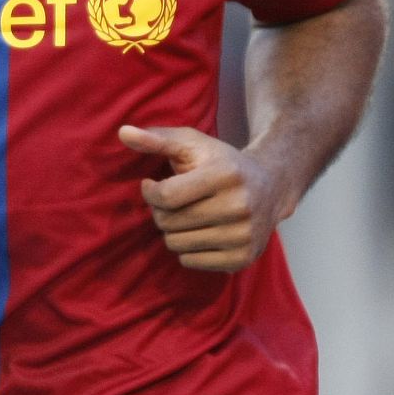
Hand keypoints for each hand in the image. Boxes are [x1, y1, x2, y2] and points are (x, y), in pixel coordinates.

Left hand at [118, 125, 288, 271]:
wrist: (270, 186)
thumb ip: (156, 139)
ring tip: (186, 215)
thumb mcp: (191, 143)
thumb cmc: (220, 161)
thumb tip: (122, 133)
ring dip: (172, 231)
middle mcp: (239, 207)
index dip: (149, 192)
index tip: (151, 185)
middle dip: (160, 211)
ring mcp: (244, 235)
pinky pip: (191, 261)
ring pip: (176, 244)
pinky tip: (199, 231)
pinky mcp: (245, 258)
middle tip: (173, 202)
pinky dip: (186, 248)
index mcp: (224, 175)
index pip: (166, 196)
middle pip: (169, 222)